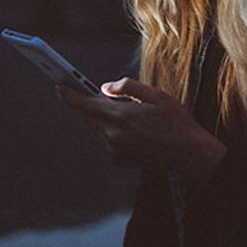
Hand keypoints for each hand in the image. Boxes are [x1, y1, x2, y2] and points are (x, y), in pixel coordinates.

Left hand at [54, 77, 226, 187]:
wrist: (187, 153)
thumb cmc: (174, 121)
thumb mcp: (155, 95)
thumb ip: (127, 87)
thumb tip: (105, 87)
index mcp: (120, 116)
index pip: (85, 104)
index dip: (69, 94)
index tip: (59, 87)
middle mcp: (112, 135)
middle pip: (91, 116)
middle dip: (95, 106)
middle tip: (107, 98)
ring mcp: (114, 150)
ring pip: (99, 129)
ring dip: (107, 121)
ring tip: (133, 118)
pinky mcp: (117, 160)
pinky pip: (108, 141)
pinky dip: (114, 134)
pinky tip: (135, 133)